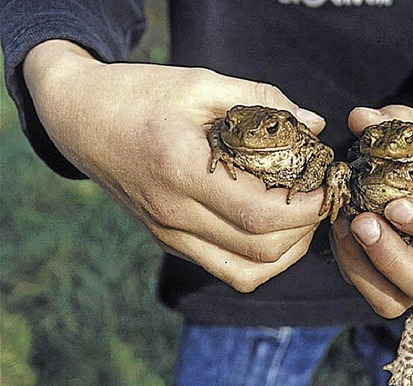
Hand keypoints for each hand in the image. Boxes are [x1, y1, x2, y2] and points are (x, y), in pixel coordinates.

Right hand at [23, 40, 327, 291]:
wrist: (82, 121)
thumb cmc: (139, 96)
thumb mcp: (199, 83)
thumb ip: (260, 100)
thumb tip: (314, 124)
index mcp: (180, 170)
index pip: (259, 213)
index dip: (305, 208)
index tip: (326, 186)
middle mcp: (174, 214)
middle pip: (261, 249)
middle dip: (305, 228)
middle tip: (319, 197)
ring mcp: (170, 234)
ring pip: (248, 271)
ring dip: (288, 251)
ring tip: (302, 217)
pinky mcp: (171, 242)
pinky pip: (228, 270)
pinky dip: (262, 261)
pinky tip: (273, 231)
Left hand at [330, 105, 412, 317]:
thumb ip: (406, 122)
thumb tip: (358, 118)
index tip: (396, 205)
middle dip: (392, 258)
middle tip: (362, 221)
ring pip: (399, 302)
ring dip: (365, 270)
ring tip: (345, 227)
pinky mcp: (399, 279)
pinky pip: (375, 292)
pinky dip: (351, 267)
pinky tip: (340, 231)